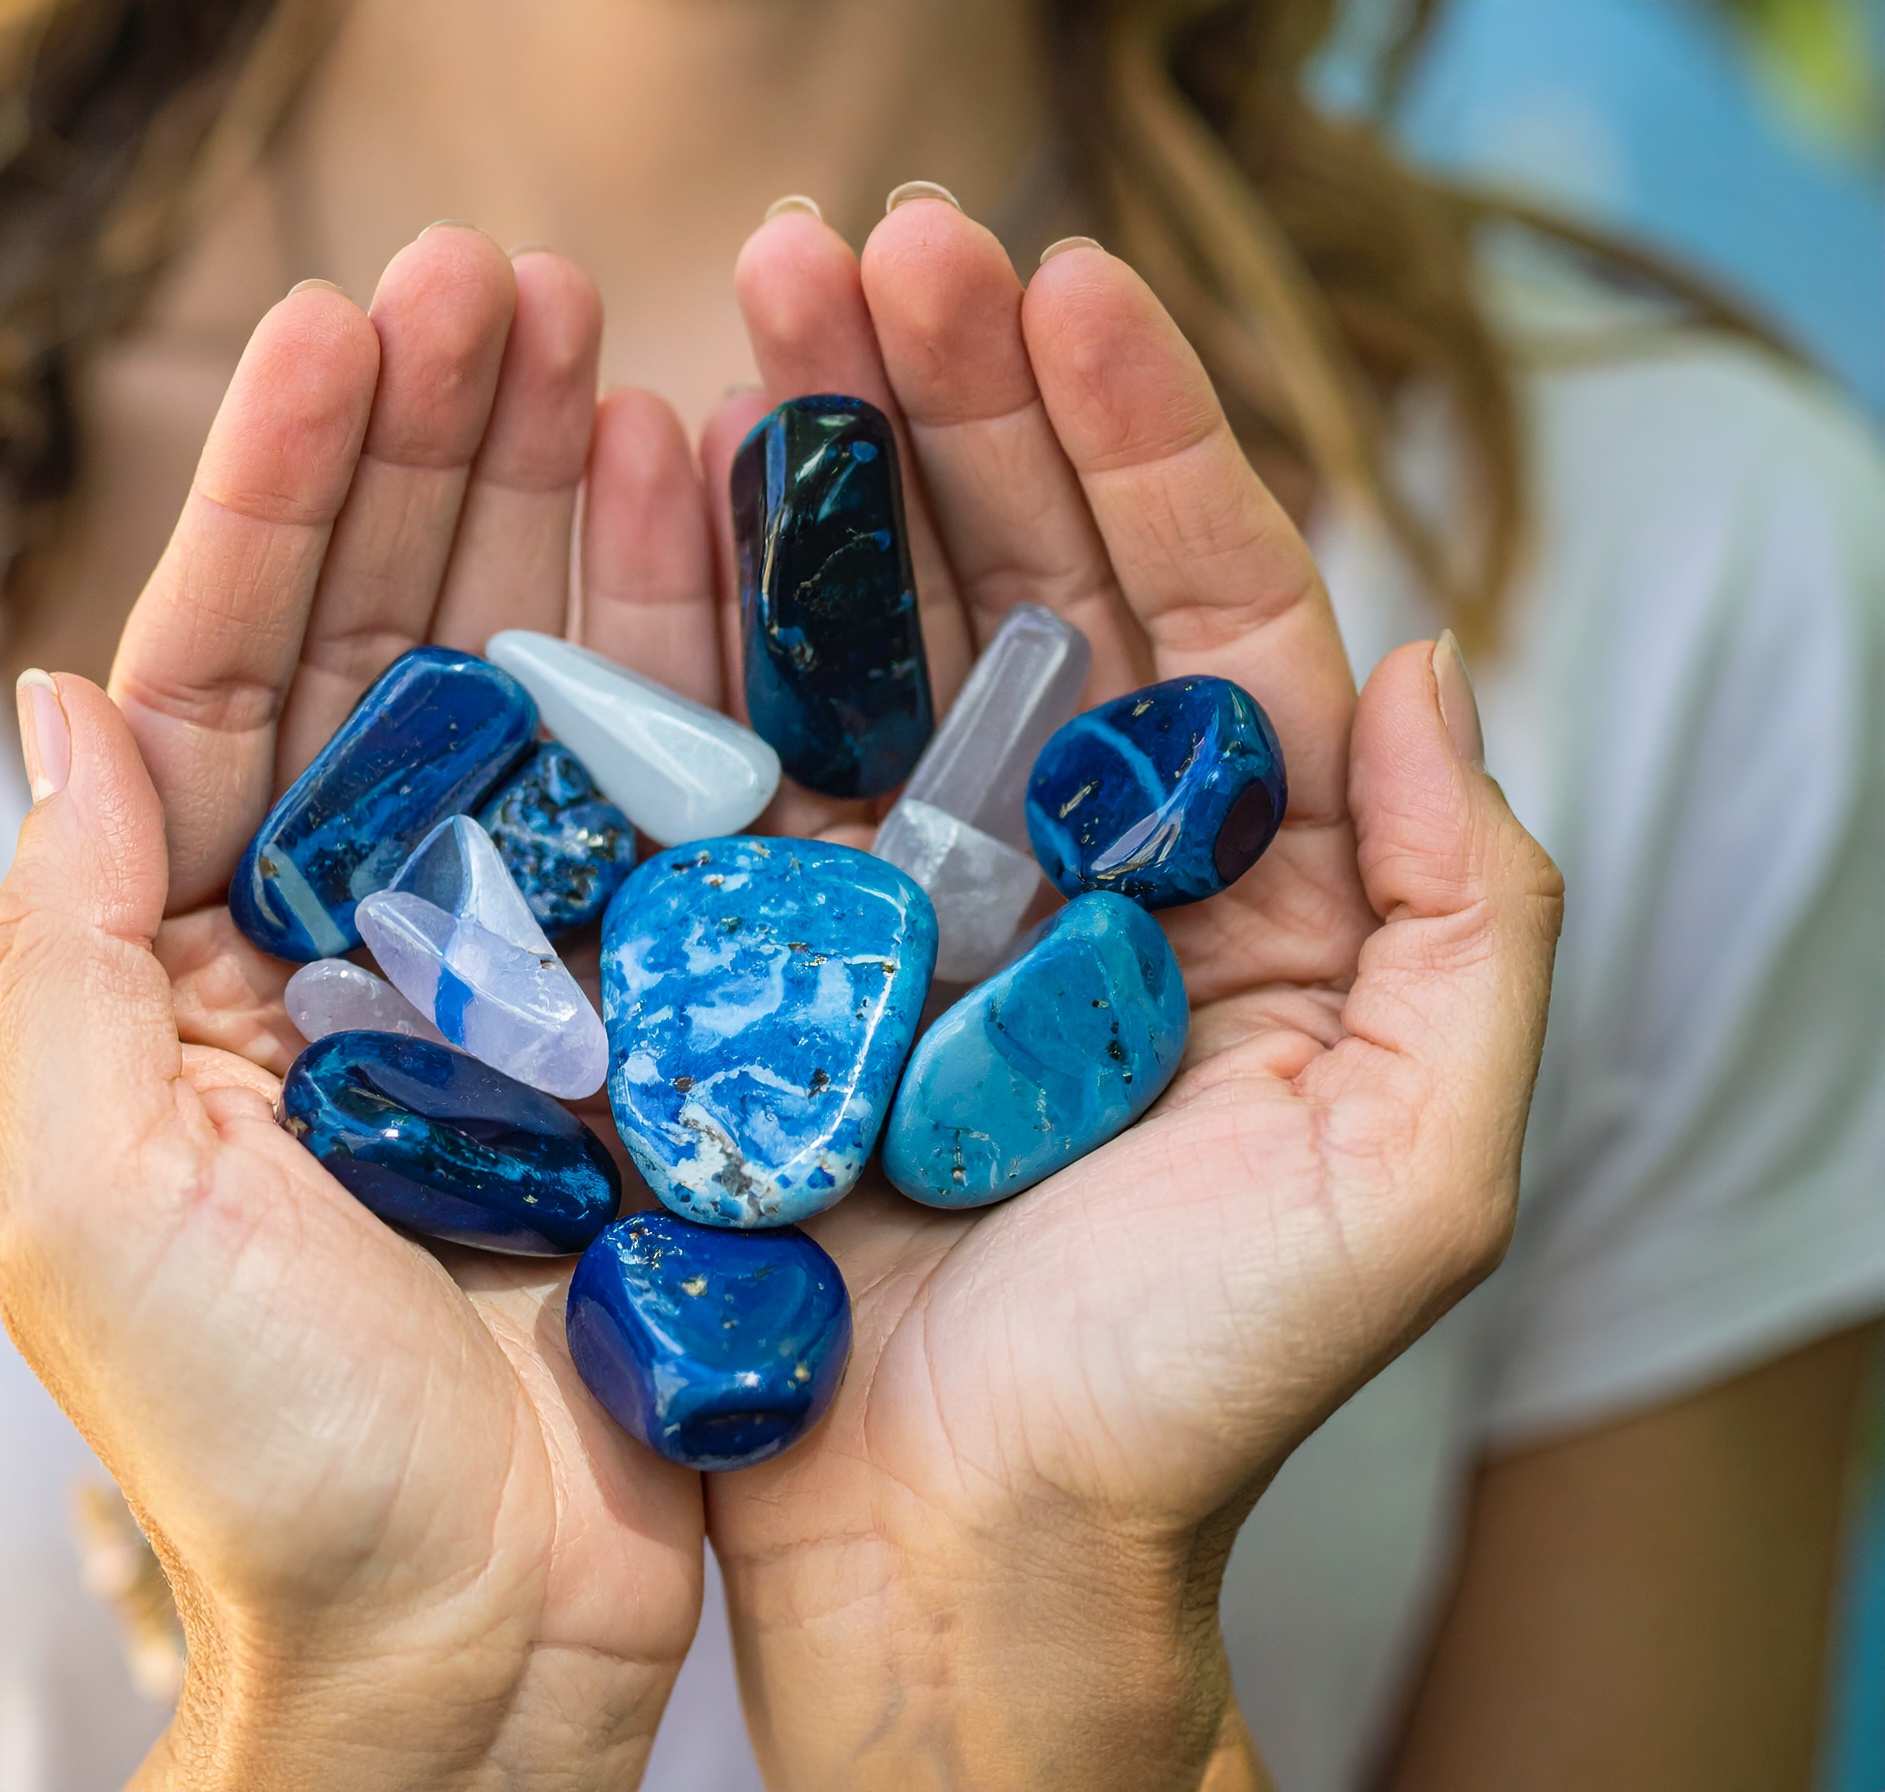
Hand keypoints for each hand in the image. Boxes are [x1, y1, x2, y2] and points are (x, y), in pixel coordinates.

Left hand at [0, 232, 707, 1790]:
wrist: (477, 1643)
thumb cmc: (263, 1460)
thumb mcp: (100, 1200)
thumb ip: (62, 943)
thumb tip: (56, 694)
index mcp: (202, 955)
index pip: (230, 666)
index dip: (278, 486)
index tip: (345, 320)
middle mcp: (366, 935)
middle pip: (397, 642)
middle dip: (440, 453)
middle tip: (510, 276)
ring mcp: (528, 969)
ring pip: (546, 699)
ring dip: (573, 520)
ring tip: (623, 350)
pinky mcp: (664, 1026)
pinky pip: (677, 820)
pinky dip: (696, 677)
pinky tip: (721, 540)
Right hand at [615, 198, 1561, 1788]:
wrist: (961, 1563)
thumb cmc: (1189, 1395)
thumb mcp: (1409, 1171)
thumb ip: (1460, 917)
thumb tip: (1414, 663)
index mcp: (1229, 888)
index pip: (1199, 611)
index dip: (1138, 438)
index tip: (1053, 283)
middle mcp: (1058, 870)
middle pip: (1016, 587)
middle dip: (952, 402)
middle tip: (865, 239)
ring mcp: (892, 907)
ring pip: (862, 640)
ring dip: (817, 467)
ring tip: (748, 299)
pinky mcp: (751, 964)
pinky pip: (728, 764)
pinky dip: (693, 625)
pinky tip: (654, 482)